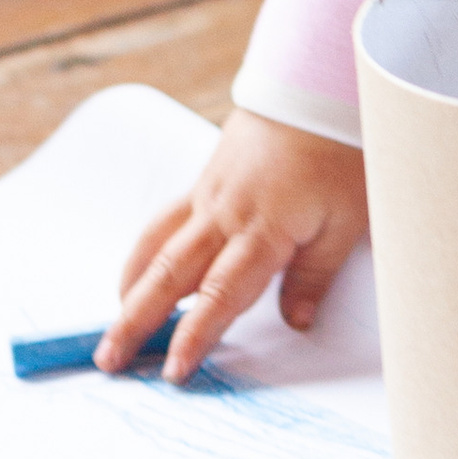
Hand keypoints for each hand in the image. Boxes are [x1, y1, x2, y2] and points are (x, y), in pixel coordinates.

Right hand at [98, 109, 370, 383]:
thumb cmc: (342, 149)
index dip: (193, 338)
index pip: (219, 297)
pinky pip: (167, 218)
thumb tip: (296, 322)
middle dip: (136, 321)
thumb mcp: (348, 221)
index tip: (173, 372)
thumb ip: (316, 276)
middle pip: (170, 276)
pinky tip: (142, 268)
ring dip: (132, 286)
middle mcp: (225, 213)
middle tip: (109, 358)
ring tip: (115, 319)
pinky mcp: (207, 175)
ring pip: (158, 245)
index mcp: (262, 230)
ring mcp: (210, 193)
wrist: (319, 85)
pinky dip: (147, 249)